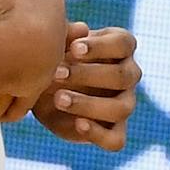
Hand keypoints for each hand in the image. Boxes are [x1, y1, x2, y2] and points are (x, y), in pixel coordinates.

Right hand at [0, 0, 67, 123]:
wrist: (25, 57)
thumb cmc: (17, 5)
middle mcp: (55, 26)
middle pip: (37, 11)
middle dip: (20, 7)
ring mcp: (46, 57)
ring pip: (35, 50)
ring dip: (19, 51)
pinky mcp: (34, 86)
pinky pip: (20, 89)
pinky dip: (10, 92)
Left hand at [35, 22, 141, 151]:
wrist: (41, 88)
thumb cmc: (55, 57)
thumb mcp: (56, 43)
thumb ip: (67, 35)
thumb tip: (81, 29)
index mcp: (121, 48)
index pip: (124, 44)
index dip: (101, 47)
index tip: (73, 49)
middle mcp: (128, 75)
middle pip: (123, 76)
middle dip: (88, 75)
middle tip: (56, 73)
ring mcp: (124, 104)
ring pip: (121, 108)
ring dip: (89, 104)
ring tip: (58, 99)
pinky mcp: (112, 131)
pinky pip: (116, 139)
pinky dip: (99, 134)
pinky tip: (77, 124)